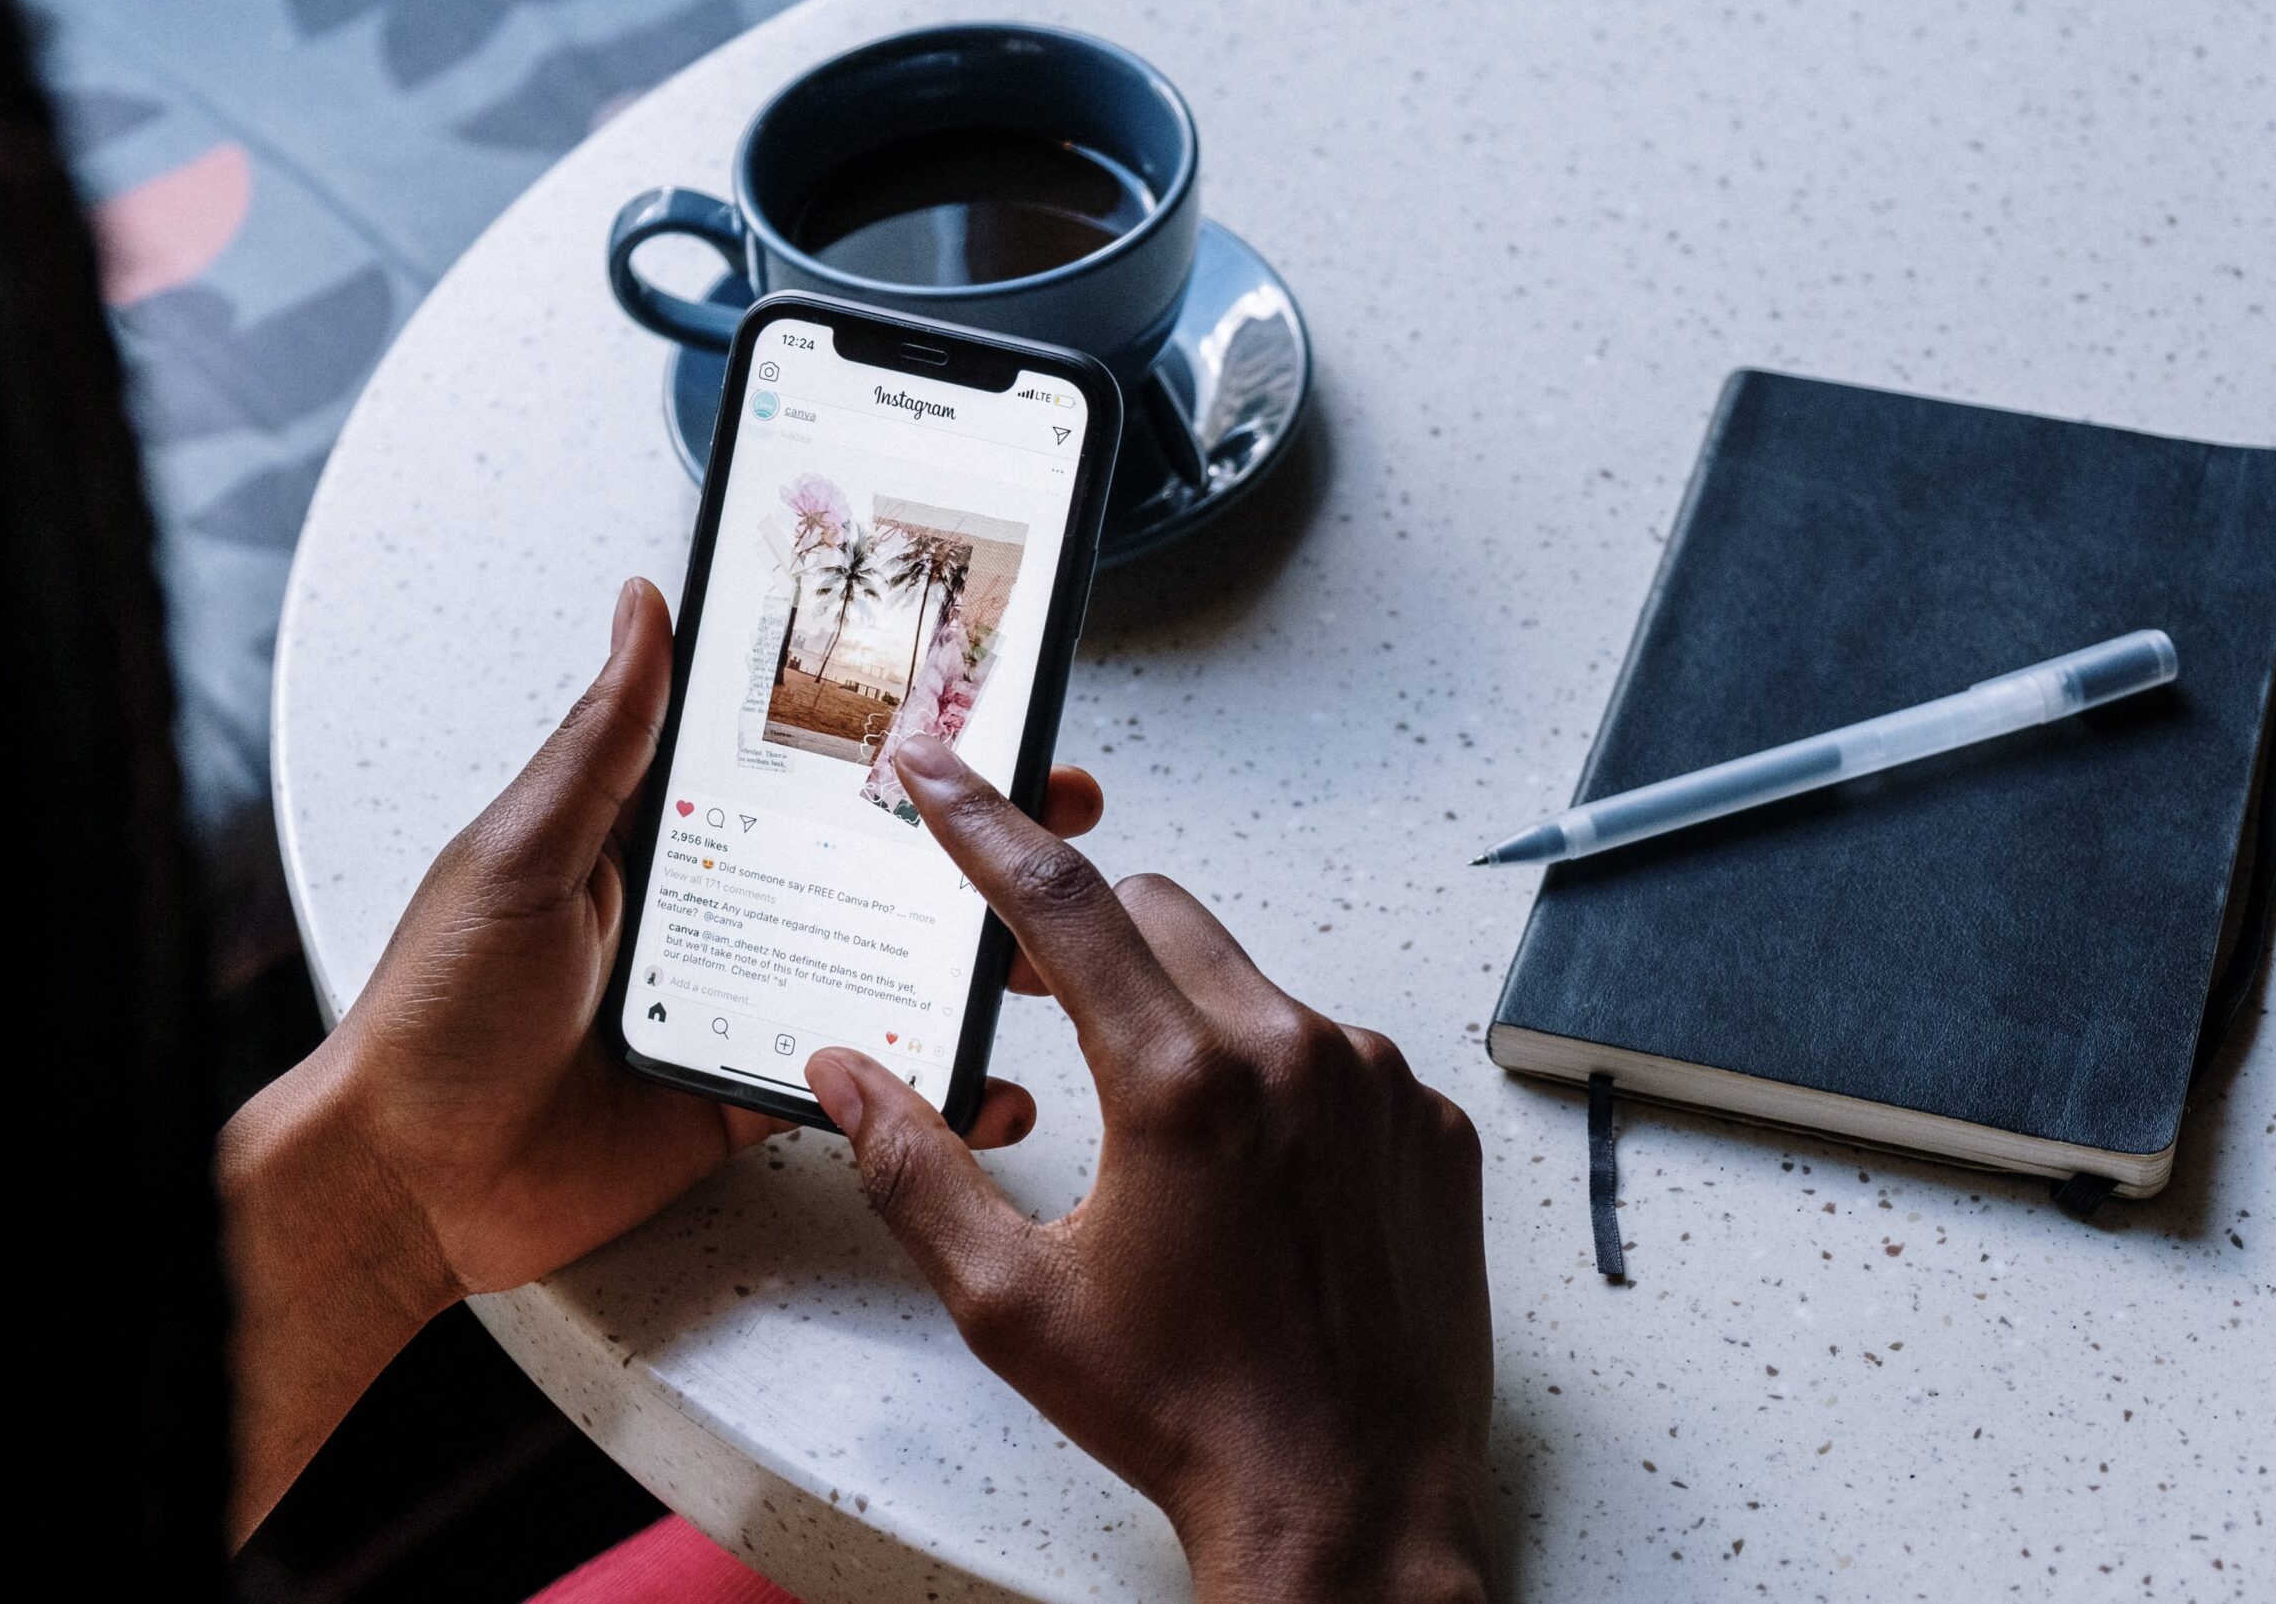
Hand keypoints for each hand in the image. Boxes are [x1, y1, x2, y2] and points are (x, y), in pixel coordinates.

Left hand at [219, 579, 1102, 1540]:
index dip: (893, 737)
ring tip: (1050, 945)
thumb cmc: (438, 1009)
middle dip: (973, 837)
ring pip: (885, 964)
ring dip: (973, 954)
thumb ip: (603, 742)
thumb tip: (643, 609)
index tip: (978, 704)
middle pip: (870, 858)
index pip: (803, 763)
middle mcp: (722, 907)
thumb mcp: (523, 851)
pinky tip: (989, 1077)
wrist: (410, 1182)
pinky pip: (862, 1081)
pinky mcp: (755, 1092)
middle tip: (1059, 807)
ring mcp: (746, 1000)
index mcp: (668, 832)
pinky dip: (931, 1083)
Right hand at [804, 737, 1492, 1603]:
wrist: (1347, 1503)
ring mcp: (1378, 1086)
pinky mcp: (1429, 1127)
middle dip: (1087, 934)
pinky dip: (1277, 1078)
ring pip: (1250, 982)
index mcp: (1180, 1083)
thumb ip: (913, 1167)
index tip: (941, 771)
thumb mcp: (1011, 1300)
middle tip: (1035, 996)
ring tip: (1161, 1140)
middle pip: (1161, 914)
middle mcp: (1294, 1055)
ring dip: (1186, 1015)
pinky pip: (1334, 1051)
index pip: (1060, 901)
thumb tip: (846, 1075)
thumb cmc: (1184, 1411)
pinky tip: (1251, 1179)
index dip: (982, 823)